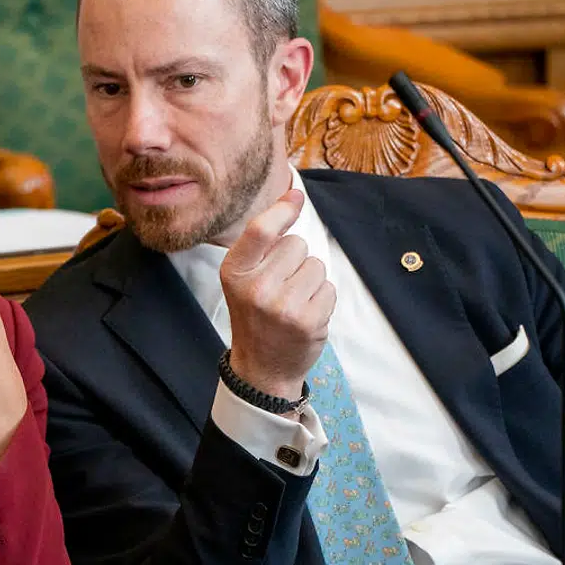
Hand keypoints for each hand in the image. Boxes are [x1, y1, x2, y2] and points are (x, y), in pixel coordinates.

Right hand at [219, 189, 335, 406]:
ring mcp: (283, 306)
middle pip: (297, 244)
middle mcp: (256, 288)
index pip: (261, 229)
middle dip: (296, 260)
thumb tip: (293, 196)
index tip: (295, 195)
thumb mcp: (242, 279)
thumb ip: (262, 244)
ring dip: (311, 281)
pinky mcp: (308, 321)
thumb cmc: (254, 316)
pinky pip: (329, 289)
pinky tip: (305, 315)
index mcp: (234, 273)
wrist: (261, 368)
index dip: (282, 209)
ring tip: (293, 302)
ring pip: (317, 266)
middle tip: (281, 286)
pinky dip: (322, 299)